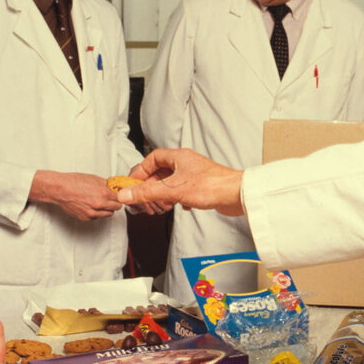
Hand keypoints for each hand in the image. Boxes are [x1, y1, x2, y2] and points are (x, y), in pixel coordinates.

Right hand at [30, 170, 122, 222]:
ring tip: (99, 201)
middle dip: (114, 202)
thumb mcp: (94, 179)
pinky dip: (97, 212)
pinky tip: (90, 205)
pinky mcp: (86, 218)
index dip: (119, 196)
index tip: (118, 195)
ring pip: (108, 214)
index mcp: (103, 194)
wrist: (60, 189)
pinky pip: (97, 217)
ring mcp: (92, 213)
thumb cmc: (74, 182)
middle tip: (110, 198)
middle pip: (116, 208)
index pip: (120, 199)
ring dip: (107, 208)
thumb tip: (115, 187)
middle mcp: (99, 205)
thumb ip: (107, 185)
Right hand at [115, 149, 245, 216]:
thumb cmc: (211, 186)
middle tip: (147, 199)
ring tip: (164, 204)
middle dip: (152, 187)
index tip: (134, 184)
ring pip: (171, 183)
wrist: (236, 195)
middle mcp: (186, 163)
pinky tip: (181, 206)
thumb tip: (126, 194)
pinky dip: (177, 199)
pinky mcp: (201, 186)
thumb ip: (147, 193)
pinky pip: (183, 191)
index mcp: (178, 157)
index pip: (152, 158)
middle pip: (160, 172)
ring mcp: (194, 174)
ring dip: (164, 195)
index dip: (141, 171)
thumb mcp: (172, 190)